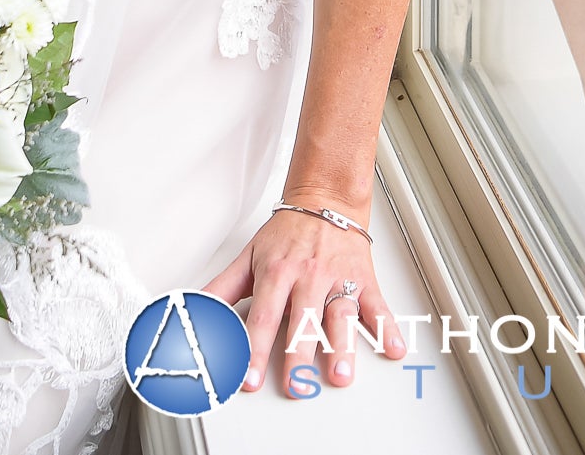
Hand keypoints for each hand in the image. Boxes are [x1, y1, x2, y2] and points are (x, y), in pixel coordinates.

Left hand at [205, 203, 406, 394]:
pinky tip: (392, 348)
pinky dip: (387, 327)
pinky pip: (378, 305)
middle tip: (296, 386)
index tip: (249, 378)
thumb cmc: (288, 232)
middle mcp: (309, 277)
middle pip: (302, 322)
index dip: (255, 349)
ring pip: (340, 316)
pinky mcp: (364, 279)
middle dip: (298, 356)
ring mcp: (338, 279)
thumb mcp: (248, 258)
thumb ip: (220, 290)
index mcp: (278, 273)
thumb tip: (193, 312)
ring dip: (342, 348)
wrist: (326, 197)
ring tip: (341, 375)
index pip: (264, 318)